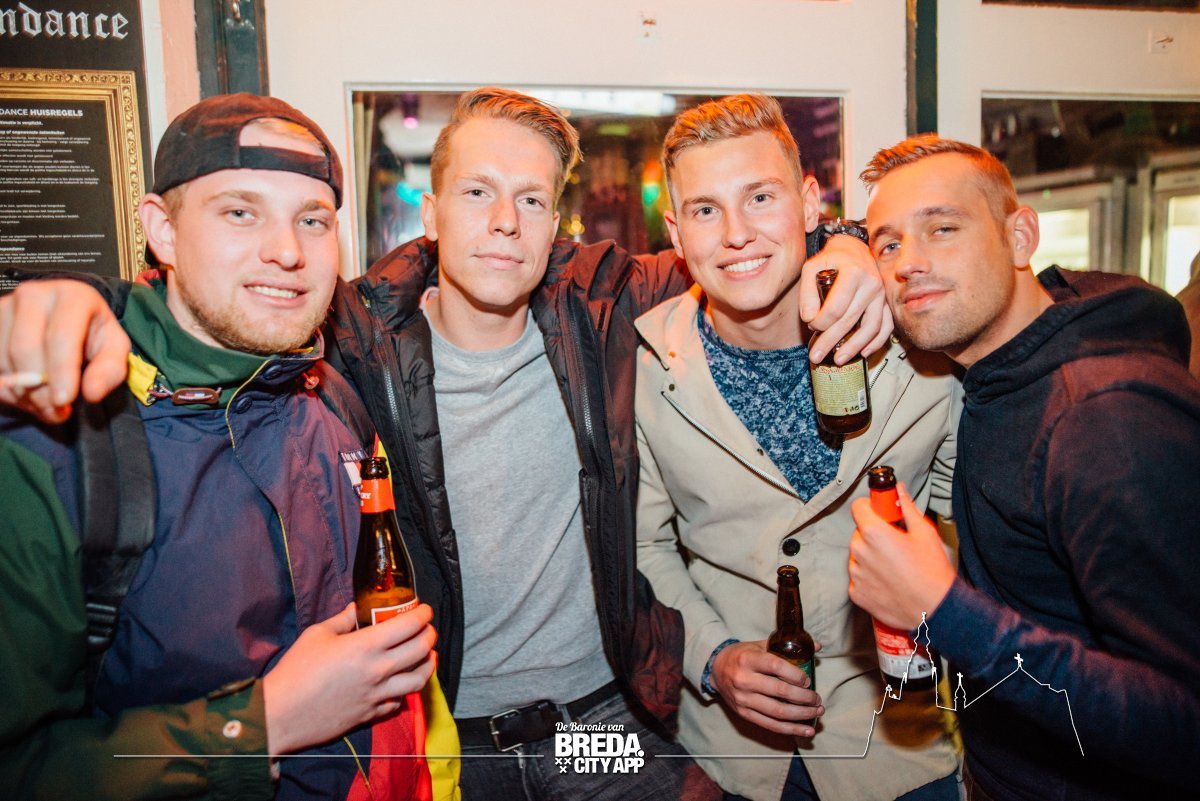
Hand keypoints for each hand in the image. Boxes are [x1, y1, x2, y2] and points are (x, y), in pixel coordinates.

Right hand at [0, 280, 129, 422]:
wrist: (67, 318)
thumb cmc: (93, 334)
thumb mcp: (114, 349)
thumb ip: (109, 370)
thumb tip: (92, 393)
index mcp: (72, 296)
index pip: (61, 336)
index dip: (61, 371)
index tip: (64, 400)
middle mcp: (34, 295)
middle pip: (25, 348)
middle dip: (39, 387)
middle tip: (56, 408)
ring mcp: (6, 306)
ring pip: (4, 358)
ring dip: (22, 391)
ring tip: (46, 402)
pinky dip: (7, 387)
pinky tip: (27, 393)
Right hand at [263, 602, 436, 755]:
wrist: (281, 713)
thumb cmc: (296, 670)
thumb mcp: (318, 634)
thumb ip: (343, 619)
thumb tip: (357, 607)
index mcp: (366, 646)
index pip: (409, 625)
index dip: (423, 614)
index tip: (425, 609)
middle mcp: (378, 670)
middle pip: (421, 650)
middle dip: (430, 635)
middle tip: (427, 629)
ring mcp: (378, 694)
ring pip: (419, 679)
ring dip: (428, 664)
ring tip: (428, 655)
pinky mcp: (371, 714)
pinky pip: (399, 702)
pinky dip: (405, 691)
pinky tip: (401, 683)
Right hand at [710, 639, 823, 737]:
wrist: (716, 669)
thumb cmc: (743, 655)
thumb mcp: (760, 645)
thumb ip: (786, 647)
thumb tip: (818, 647)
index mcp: (749, 659)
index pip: (776, 666)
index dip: (796, 675)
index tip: (808, 681)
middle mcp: (744, 680)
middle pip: (780, 692)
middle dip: (804, 697)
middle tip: (817, 699)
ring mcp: (743, 699)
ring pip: (778, 712)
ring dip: (802, 714)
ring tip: (817, 712)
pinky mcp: (744, 713)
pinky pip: (771, 725)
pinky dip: (791, 729)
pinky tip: (806, 730)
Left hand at [801, 234, 892, 363]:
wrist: (854, 248)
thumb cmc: (832, 259)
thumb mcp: (811, 268)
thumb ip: (807, 294)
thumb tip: (810, 319)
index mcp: (853, 273)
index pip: (835, 308)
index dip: (820, 323)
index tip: (810, 325)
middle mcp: (871, 284)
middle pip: (850, 321)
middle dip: (831, 342)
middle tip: (816, 356)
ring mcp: (881, 295)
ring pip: (872, 327)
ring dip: (854, 347)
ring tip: (839, 359)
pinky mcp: (886, 303)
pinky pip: (886, 326)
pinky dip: (876, 342)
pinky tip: (863, 352)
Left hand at [848, 482, 955, 628]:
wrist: (936, 610)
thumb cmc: (932, 571)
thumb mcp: (925, 533)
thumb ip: (907, 508)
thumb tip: (898, 489)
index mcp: (874, 533)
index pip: (858, 507)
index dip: (870, 508)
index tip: (881, 514)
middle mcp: (859, 551)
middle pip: (859, 532)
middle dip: (873, 534)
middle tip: (895, 544)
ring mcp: (856, 574)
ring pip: (857, 555)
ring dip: (870, 556)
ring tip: (894, 566)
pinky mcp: (856, 593)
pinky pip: (858, 577)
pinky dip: (869, 578)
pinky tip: (889, 582)